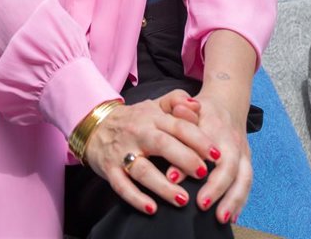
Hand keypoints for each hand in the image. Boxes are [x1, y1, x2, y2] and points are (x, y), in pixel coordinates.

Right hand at [81, 90, 216, 214]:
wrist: (94, 125)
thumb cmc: (133, 119)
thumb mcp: (154, 105)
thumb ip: (176, 101)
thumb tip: (197, 105)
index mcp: (152, 118)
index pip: (178, 126)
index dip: (199, 139)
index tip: (216, 155)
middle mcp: (138, 133)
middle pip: (162, 144)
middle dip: (184, 159)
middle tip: (203, 173)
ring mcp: (122, 153)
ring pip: (143, 170)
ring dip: (163, 185)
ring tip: (183, 199)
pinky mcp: (109, 169)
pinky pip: (122, 186)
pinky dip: (136, 198)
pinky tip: (152, 208)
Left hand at [162, 92, 250, 224]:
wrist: (227, 100)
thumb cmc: (202, 109)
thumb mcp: (186, 110)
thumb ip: (178, 129)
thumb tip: (172, 152)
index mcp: (218, 129)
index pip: (211, 149)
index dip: (196, 163)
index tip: (175, 180)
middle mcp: (234, 142)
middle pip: (233, 168)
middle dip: (219, 190)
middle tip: (202, 206)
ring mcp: (244, 153)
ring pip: (245, 179)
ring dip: (234, 200)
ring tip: (221, 219)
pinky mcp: (247, 162)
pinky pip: (247, 183)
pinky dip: (241, 201)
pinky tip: (232, 216)